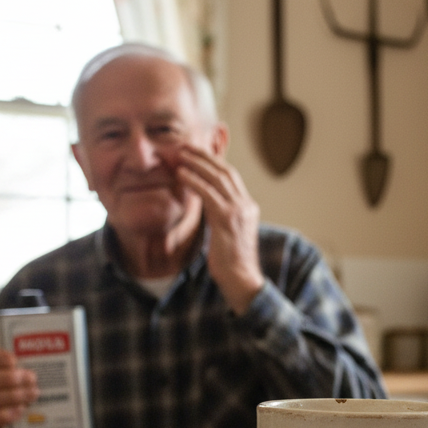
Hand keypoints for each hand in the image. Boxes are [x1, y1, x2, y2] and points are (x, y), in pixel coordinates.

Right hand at [0, 345, 38, 427]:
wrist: (0, 418)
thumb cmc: (9, 388)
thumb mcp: (11, 375)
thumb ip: (19, 369)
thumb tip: (39, 368)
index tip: (14, 360)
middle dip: (9, 378)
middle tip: (32, 379)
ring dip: (12, 396)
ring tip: (32, 394)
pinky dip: (5, 415)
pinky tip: (20, 410)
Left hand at [176, 143, 264, 312]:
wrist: (242, 280)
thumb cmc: (232, 264)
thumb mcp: (228, 235)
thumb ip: (220, 217)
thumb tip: (207, 207)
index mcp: (248, 208)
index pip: (231, 177)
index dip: (213, 162)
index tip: (196, 153)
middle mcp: (246, 205)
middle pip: (225, 171)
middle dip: (204, 156)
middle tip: (185, 146)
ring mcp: (238, 211)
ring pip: (217, 177)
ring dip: (196, 163)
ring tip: (179, 155)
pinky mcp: (227, 219)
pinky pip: (208, 193)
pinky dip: (194, 181)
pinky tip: (181, 174)